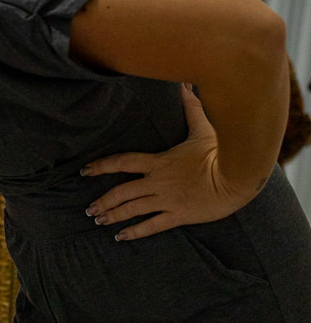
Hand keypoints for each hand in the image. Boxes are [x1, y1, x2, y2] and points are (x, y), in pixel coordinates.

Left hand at [82, 84, 264, 239]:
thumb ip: (190, 109)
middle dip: (102, 201)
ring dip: (112, 215)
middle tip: (88, 209)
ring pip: (132, 209)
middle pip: (122, 192)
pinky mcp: (178, 216)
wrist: (238, 178)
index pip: (122, 162)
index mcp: (158, 162)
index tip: (85, 171)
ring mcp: (167, 200)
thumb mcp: (202, 130)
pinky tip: (120, 237)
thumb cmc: (220, 153)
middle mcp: (157, 182)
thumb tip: (185, 85)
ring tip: (97, 220)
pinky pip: (152, 225)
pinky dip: (134, 232)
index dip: (102, 166)